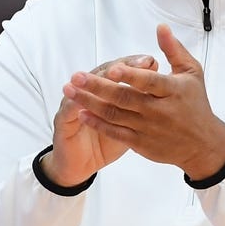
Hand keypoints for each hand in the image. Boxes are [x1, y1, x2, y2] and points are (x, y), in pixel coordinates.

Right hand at [42, 53, 158, 186]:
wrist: (81, 163)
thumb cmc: (107, 141)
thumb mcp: (128, 122)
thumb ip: (141, 103)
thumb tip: (161, 86)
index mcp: (107, 88)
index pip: (121, 69)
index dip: (134, 65)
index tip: (149, 62)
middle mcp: (90, 90)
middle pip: (103, 72)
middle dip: (117, 68)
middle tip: (131, 65)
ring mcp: (74, 102)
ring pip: (85, 87)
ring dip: (95, 80)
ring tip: (108, 75)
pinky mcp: (63, 119)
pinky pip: (69, 110)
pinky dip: (75, 103)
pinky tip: (82, 100)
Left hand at [64, 24, 224, 179]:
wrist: (203, 145)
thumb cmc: (195, 103)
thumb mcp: (191, 73)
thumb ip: (173, 50)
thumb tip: (160, 27)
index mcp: (173, 91)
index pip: (149, 82)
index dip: (130, 75)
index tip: (111, 68)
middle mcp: (160, 111)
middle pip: (125, 98)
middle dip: (98, 87)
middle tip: (76, 76)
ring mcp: (149, 129)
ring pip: (115, 115)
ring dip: (90, 103)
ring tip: (71, 91)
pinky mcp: (142, 144)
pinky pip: (116, 133)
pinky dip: (98, 124)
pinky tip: (83, 113)